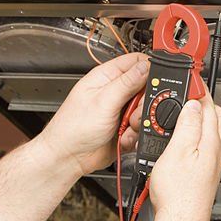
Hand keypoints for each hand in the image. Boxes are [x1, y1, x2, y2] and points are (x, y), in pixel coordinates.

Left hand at [38, 53, 149, 175]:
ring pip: (146, 110)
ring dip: (139, 121)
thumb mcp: (103, 101)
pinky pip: (142, 127)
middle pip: (146, 88)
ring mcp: (121, 110)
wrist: (69, 158)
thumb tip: (146, 66)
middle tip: (133, 112)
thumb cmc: (73, 128)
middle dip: (144, 103)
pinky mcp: (126, 127)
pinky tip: (123, 137)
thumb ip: (127, 83)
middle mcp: (115, 92)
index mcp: (106, 77)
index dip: (149, 70)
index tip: (151, 85)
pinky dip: (136, 135)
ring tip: (126, 127)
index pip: (137, 62)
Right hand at [147, 93, 220, 217]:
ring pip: (213, 135)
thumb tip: (194, 104)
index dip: (200, 91)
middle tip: (194, 97)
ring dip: (202, 122)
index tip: (193, 80)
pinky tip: (184, 144)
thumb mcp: (179, 151)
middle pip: (219, 120)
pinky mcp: (204, 176)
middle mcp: (215, 153)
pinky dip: (196, 140)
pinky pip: (205, 150)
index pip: (210, 108)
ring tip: (187, 116)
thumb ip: (188, 125)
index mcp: (211, 142)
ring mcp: (211, 165)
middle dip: (208, 106)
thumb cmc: (180, 194)